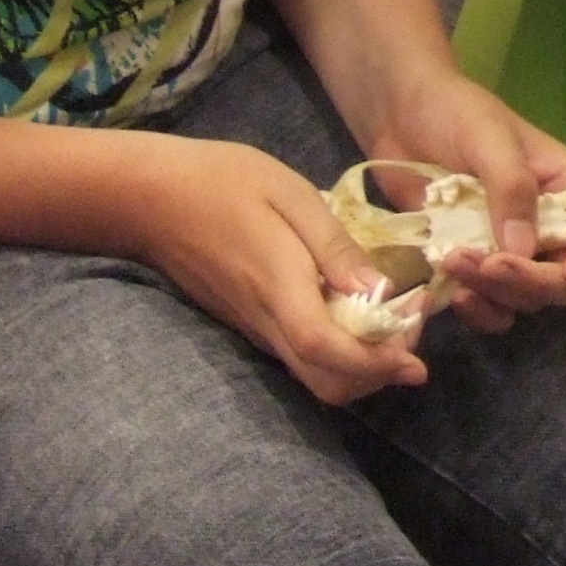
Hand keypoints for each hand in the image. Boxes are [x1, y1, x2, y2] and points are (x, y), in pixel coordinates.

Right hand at [113, 134, 428, 403]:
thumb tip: (378, 289)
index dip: (376, 364)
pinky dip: (337, 353)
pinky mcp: (249, 325)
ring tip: (392, 322)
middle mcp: (266, 322)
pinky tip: (356, 314)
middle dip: (378, 374)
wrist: (148, 198)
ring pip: (314, 376)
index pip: (328, 351)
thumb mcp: (289, 193)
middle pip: (326, 383)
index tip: (417, 358)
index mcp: (279, 287)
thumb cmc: (222, 182)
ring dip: (360, 367)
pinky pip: (299, 358)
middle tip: (409, 330)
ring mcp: (254, 329)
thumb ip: (334, 244)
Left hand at [364, 72, 565, 334]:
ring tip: (454, 262)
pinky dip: (481, 311)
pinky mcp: (479, 270)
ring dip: (500, 295)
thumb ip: (511, 188)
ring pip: (533, 301)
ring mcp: (517, 253)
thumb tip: (522, 252)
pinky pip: (496, 310)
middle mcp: (555, 228)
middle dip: (537, 283)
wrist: (400, 114)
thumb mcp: (488, 138)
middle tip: (489, 266)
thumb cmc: (455, 111)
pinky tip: (453, 293)